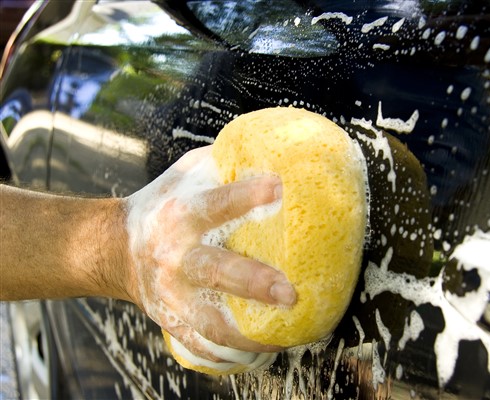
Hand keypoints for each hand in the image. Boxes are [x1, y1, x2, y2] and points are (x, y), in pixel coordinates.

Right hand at [124, 146, 295, 364]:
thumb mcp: (186, 174)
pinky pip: (201, 344)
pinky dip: (230, 353)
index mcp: (181, 214)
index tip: (279, 188)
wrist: (115, 247)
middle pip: (215, 270)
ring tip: (285, 338)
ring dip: (246, 334)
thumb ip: (224, 163)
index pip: (216, 203)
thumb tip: (277, 150)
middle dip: (252, 282)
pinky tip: (260, 353)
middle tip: (289, 292)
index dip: (246, 195)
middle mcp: (175, 255)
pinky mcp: (171, 318)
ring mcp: (171, 293)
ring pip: (208, 321)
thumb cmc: (163, 204)